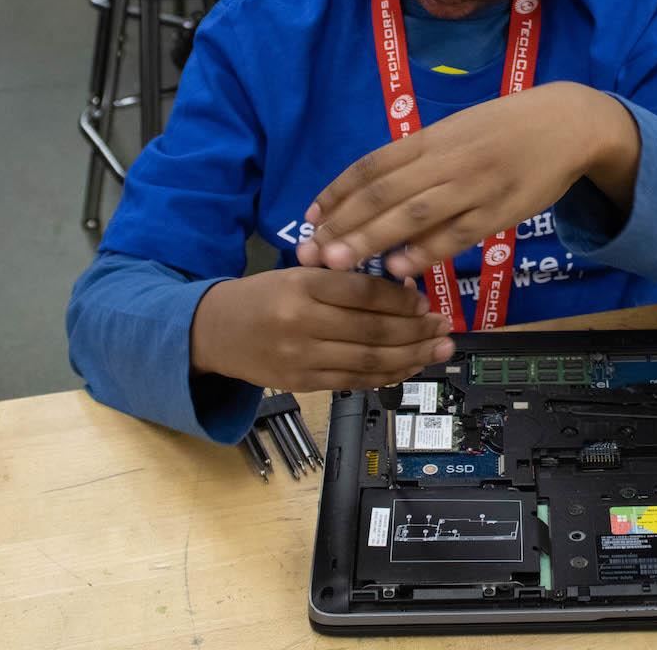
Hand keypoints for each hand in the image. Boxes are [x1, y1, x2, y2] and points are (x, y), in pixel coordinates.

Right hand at [190, 268, 454, 391]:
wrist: (214, 332)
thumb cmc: (263, 295)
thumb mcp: (297, 273)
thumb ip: (342, 280)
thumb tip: (401, 288)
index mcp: (302, 285)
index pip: (362, 292)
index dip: (400, 298)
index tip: (424, 300)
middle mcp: (302, 322)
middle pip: (372, 329)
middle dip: (416, 330)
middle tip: (443, 326)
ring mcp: (302, 357)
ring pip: (368, 360)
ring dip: (411, 356)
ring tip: (439, 349)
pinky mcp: (303, 383)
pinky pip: (354, 381)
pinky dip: (387, 376)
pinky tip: (410, 367)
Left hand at [296, 83, 639, 276]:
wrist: (567, 123)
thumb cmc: (508, 126)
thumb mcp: (459, 129)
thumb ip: (422, 157)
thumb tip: (379, 188)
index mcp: (432, 137)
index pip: (373, 165)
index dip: (338, 191)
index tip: (310, 216)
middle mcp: (446, 159)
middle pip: (384, 192)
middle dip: (344, 223)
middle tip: (310, 250)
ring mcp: (473, 185)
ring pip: (414, 214)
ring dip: (373, 239)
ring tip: (339, 263)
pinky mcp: (500, 210)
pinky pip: (457, 233)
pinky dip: (426, 251)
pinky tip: (400, 268)